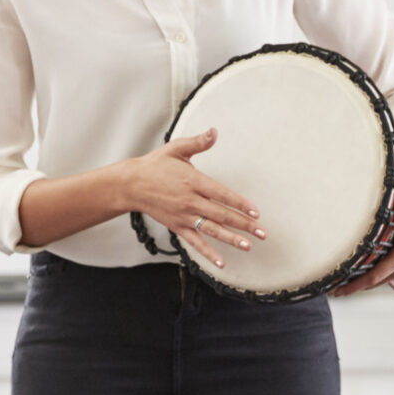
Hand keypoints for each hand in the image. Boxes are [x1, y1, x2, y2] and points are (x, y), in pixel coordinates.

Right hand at [118, 131, 261, 269]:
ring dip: (231, 239)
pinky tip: (221, 262)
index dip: (240, 204)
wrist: (131, 185)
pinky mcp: (177, 226)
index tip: (256, 212)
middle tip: (262, 232)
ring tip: (248, 246)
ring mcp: (184, 216)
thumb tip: (215, 132)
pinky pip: (195, 242)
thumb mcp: (176, 149)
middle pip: (222, 215)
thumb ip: (198, 142)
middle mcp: (190, 201)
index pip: (222, 195)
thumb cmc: (155, 165)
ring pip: (212, 230)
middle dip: (244, 224)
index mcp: (193, 181)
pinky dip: (208, 253)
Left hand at [334, 180, 393, 295]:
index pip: (374, 277)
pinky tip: (360, 273)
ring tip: (342, 282)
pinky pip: (386, 274)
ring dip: (362, 283)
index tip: (336, 290)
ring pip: (380, 279)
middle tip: (332, 289)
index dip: (354, 285)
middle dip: (353, 287)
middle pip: (374, 282)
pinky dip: (372, 276)